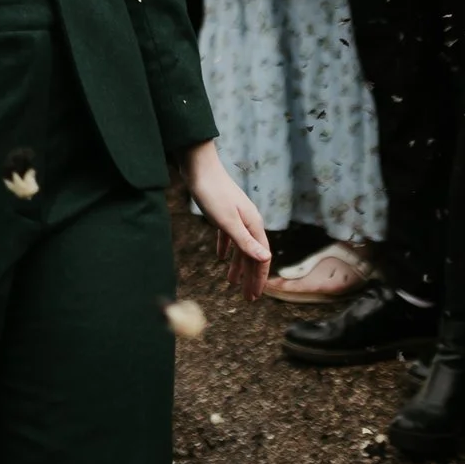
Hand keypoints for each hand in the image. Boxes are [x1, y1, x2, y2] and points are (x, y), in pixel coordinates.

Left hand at [185, 141, 271, 300]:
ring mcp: (237, 216)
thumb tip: (266, 259)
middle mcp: (249, 221)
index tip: (254, 297)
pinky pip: (228, 235)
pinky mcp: (223, 211)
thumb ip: (245, 241)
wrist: (199, 165)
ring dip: (237, 265)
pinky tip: (220, 257)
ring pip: (240, 246)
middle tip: (247, 298)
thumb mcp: (227, 221)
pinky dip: (226, 248)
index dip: (259, 279)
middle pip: (252, 254)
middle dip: (250, 277)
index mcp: (253, 225)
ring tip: (231, 282)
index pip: (261, 258)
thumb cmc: (212, 193)